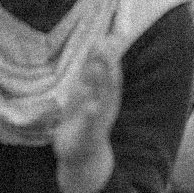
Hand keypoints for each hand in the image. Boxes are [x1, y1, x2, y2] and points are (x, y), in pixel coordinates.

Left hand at [52, 46, 120, 192]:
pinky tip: (92, 104)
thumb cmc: (84, 120)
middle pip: (107, 82)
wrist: (84, 157)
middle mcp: (106, 106)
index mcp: (106, 95)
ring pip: (101, 99)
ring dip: (100, 84)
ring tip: (98, 66)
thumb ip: (93, 70)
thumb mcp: (87, 93)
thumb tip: (99, 42)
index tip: (107, 35)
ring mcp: (99, 120)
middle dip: (105, 64)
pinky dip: (92, 114)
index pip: (110, 72)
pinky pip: (92, 124)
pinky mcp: (89, 136)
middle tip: (103, 44)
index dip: (109, 54)